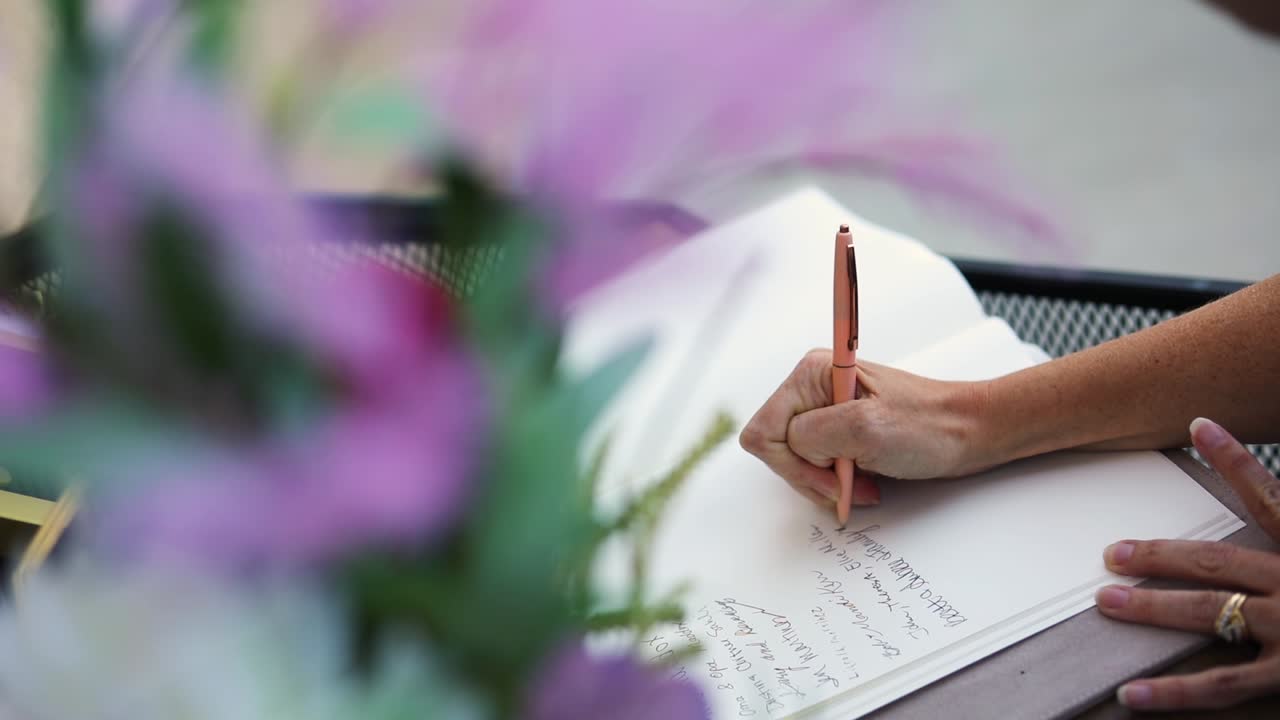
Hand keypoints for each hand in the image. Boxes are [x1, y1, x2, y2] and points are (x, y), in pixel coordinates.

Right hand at [738, 349, 987, 508]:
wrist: (970, 432)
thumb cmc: (930, 426)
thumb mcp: (865, 427)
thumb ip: (811, 434)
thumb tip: (786, 446)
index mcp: (811, 375)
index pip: (763, 433)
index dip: (792, 463)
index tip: (831, 472)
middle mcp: (811, 389)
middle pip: (777, 451)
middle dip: (812, 476)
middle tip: (851, 479)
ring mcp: (824, 410)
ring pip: (795, 463)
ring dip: (828, 483)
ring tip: (865, 479)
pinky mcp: (839, 430)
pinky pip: (816, 467)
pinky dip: (838, 482)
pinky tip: (865, 479)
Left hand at [1097, 417, 1279, 710]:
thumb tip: (1271, 513)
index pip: (1271, 498)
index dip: (1235, 460)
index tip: (1199, 424)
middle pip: (1218, 562)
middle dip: (1161, 554)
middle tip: (1114, 551)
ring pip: (1208, 615)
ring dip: (1151, 609)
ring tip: (1105, 602)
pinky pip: (1222, 687)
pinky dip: (1174, 692)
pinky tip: (1131, 694)